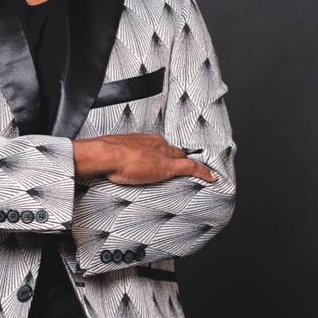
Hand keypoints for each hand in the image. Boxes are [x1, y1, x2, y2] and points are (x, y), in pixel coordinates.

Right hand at [95, 132, 217, 185]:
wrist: (106, 154)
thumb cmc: (105, 155)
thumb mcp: (112, 153)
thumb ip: (117, 157)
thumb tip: (109, 165)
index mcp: (143, 140)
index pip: (160, 146)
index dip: (164, 153)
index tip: (164, 158)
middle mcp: (156, 143)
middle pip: (174, 151)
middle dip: (179, 158)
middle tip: (183, 167)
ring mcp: (163, 154)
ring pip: (182, 158)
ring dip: (189, 165)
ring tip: (199, 174)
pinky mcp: (168, 167)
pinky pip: (191, 168)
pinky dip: (203, 173)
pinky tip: (212, 178)